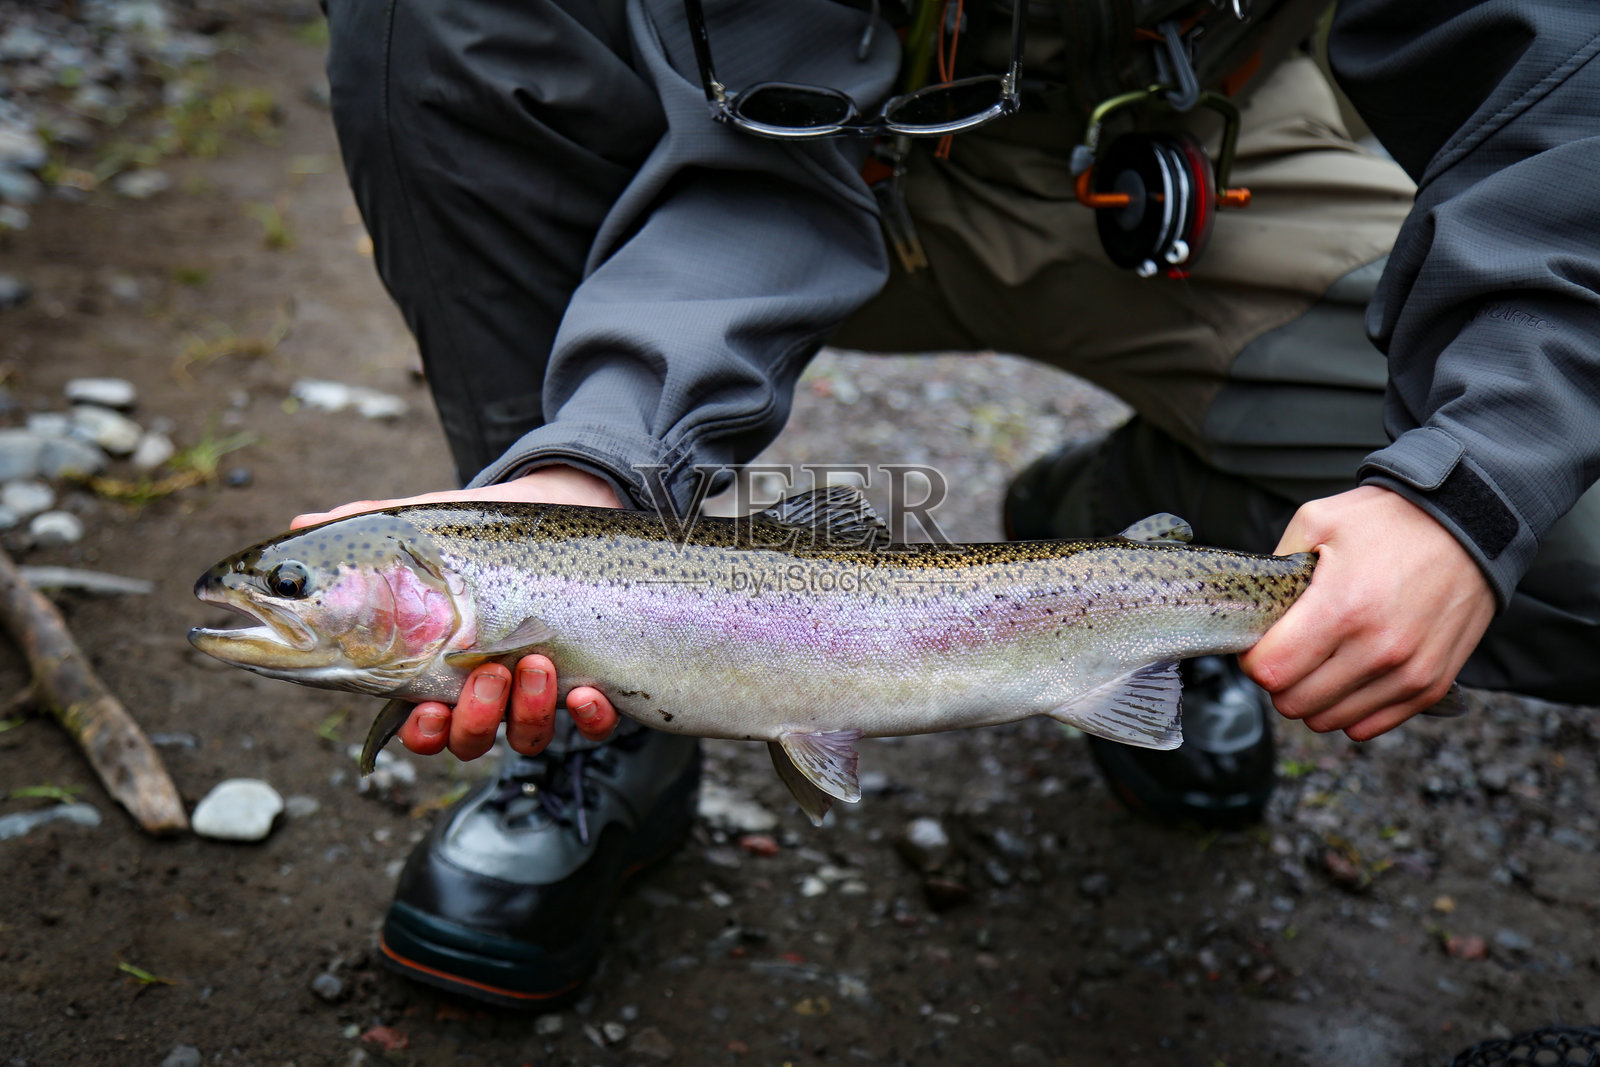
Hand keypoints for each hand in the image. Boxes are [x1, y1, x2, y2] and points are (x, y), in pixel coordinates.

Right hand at [292, 466, 623, 759]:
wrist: (557, 503)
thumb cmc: (477, 530)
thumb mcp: (421, 526)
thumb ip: (364, 528)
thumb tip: (299, 521)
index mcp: (440, 668)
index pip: (422, 725)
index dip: (422, 736)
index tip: (425, 714)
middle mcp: (488, 688)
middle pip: (470, 740)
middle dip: (474, 722)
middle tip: (485, 674)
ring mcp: (540, 687)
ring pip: (525, 736)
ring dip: (527, 712)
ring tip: (534, 662)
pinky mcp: (592, 675)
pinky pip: (593, 725)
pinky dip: (590, 719)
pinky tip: (586, 692)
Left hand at [1239, 485, 1494, 741]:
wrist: (1470, 525)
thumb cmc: (1390, 521)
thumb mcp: (1318, 522)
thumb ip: (1276, 568)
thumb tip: (1254, 611)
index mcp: (1341, 609)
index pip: (1270, 671)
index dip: (1254, 658)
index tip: (1262, 642)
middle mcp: (1377, 649)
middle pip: (1293, 702)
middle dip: (1280, 679)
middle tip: (1291, 648)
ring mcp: (1407, 673)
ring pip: (1327, 719)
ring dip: (1313, 696)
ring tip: (1322, 659)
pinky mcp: (1430, 685)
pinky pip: (1368, 726)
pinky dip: (1350, 707)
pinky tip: (1350, 674)